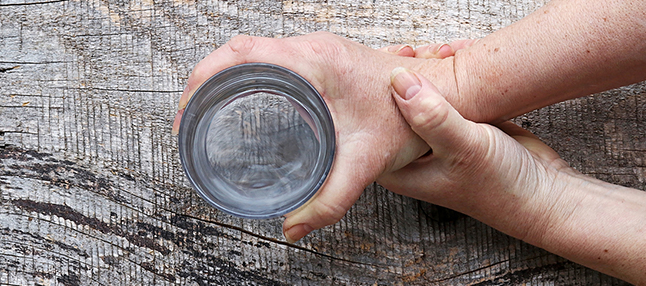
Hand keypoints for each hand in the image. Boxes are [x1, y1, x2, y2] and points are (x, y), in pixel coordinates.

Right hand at [172, 33, 458, 242]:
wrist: (442, 93)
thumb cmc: (407, 120)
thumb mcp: (364, 163)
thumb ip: (330, 200)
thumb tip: (294, 228)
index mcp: (314, 62)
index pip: (241, 54)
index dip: (204, 79)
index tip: (188, 110)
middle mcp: (312, 48)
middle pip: (240, 50)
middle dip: (205, 80)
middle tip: (191, 117)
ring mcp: (318, 49)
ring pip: (255, 50)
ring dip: (227, 75)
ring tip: (208, 110)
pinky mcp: (324, 58)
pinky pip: (273, 57)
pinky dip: (249, 75)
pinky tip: (247, 102)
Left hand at [378, 67, 588, 241]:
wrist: (544, 190)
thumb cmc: (502, 185)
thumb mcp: (464, 148)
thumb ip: (431, 116)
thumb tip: (398, 79)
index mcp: (400, 168)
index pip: (371, 122)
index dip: (376, 87)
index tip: (392, 58)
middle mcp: (414, 152)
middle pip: (395, 102)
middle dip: (408, 71)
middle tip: (421, 51)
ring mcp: (436, 136)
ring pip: (423, 92)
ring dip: (433, 67)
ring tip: (446, 51)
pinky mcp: (459, 123)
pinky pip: (448, 90)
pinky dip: (455, 71)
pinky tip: (461, 53)